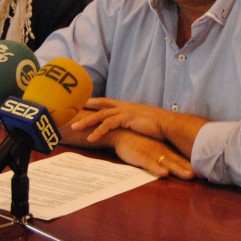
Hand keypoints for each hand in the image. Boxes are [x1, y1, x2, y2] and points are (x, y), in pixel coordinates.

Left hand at [70, 97, 206, 157]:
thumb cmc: (160, 126)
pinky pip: (108, 125)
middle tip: (71, 110)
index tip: (82, 103)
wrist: (169, 124)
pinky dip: (98, 131)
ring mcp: (125, 111)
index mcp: (128, 106)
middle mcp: (125, 106)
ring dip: (86, 121)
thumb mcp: (143, 121)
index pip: (107, 102)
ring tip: (74, 127)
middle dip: (85, 107)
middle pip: (100, 105)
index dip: (94, 102)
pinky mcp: (127, 118)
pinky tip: (90, 138)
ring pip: (100, 115)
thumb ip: (134, 122)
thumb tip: (131, 127)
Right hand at [106, 129, 195, 179]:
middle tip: (203, 175)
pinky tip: (164, 174)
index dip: (193, 165)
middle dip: (190, 169)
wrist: (122, 133)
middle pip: (179, 162)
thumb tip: (180, 163)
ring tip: (189, 175)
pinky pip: (149, 164)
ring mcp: (151, 154)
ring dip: (178, 170)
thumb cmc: (141, 142)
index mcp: (167, 150)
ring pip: (167, 163)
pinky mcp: (140, 156)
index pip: (183, 159)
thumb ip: (167, 155)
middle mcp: (162, 151)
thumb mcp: (156, 147)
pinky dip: (157, 169)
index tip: (206, 173)